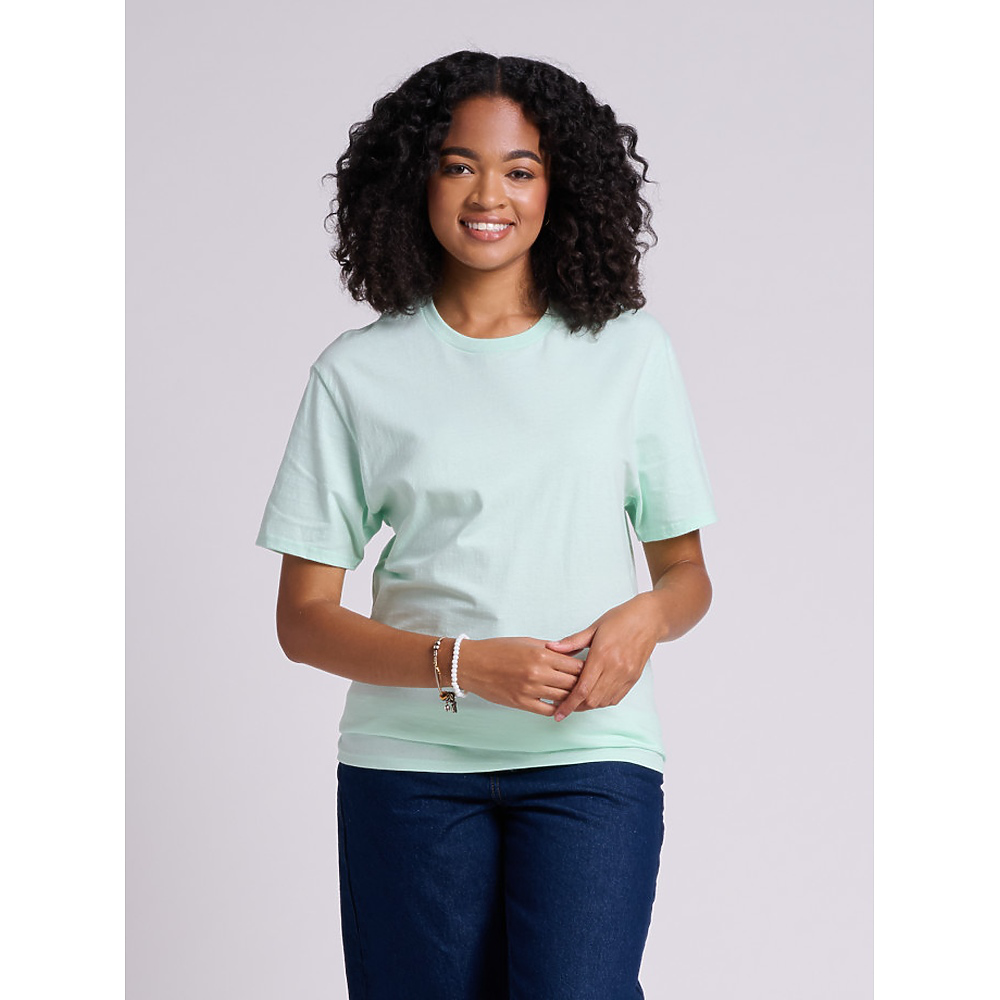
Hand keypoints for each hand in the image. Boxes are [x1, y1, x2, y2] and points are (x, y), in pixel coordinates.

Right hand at [458, 637, 585, 716]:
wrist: (472, 664)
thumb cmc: (499, 649)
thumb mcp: (528, 641)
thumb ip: (553, 648)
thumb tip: (576, 651)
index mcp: (542, 654)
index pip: (576, 665)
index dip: (587, 669)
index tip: (592, 671)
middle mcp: (538, 672)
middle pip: (573, 683)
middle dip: (583, 685)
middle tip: (589, 687)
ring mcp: (530, 689)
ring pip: (563, 698)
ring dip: (572, 698)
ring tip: (578, 698)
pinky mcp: (521, 703)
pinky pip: (548, 710)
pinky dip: (557, 709)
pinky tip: (560, 706)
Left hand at [545, 594, 661, 720]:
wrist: (649, 619)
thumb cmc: (620, 620)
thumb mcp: (594, 627)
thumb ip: (572, 641)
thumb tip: (551, 647)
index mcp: (602, 655)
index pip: (582, 689)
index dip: (568, 704)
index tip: (558, 713)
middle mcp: (615, 669)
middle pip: (592, 700)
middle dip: (576, 707)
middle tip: (563, 705)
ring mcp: (626, 675)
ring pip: (604, 702)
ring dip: (589, 705)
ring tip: (576, 702)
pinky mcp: (634, 678)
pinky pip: (616, 698)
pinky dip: (603, 701)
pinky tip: (594, 696)